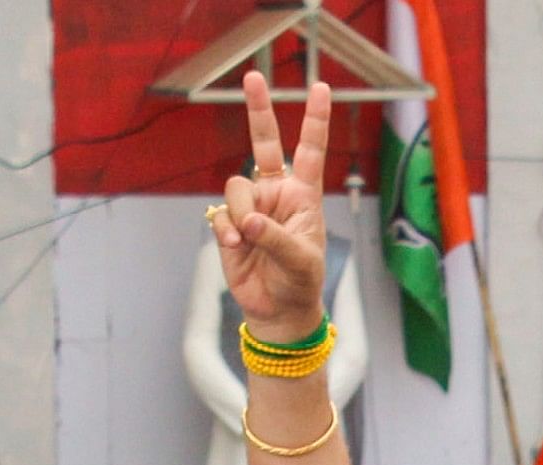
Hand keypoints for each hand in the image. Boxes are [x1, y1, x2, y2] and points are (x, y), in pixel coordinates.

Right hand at [210, 73, 332, 338]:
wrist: (277, 311)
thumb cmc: (299, 282)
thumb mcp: (300, 261)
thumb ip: (277, 238)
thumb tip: (249, 221)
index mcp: (303, 194)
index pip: (310, 150)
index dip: (315, 119)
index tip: (321, 87)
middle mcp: (276, 192)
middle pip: (263, 142)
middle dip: (258, 109)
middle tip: (253, 76)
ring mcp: (251, 205)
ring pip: (236, 188)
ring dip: (242, 214)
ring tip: (250, 240)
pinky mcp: (230, 224)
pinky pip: (221, 214)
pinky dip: (227, 230)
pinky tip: (236, 246)